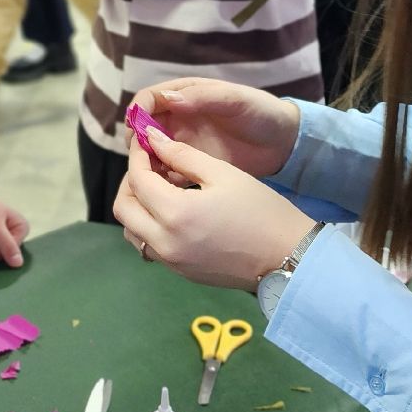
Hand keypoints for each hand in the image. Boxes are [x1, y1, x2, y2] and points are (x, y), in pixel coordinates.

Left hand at [115, 126, 315, 291]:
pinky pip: (149, 246)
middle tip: (150, 164)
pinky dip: (149, 225)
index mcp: (174, 214)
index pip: (137, 179)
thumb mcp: (222, 173)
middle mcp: (164, 242)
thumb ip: (182, 155)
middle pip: (124, 208)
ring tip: (159, 186)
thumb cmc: (259, 209)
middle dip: (130, 181)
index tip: (145, 139)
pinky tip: (171, 209)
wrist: (287, 257)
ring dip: (136, 205)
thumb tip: (152, 139)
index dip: (137, 155)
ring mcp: (170, 262)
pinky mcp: (180, 272)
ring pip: (132, 231)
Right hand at [128, 78, 300, 180]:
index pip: (150, 99)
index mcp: (186, 95)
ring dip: (146, 162)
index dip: (138, 112)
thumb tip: (169, 99)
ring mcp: (183, 142)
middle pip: (144, 127)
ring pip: (152, 151)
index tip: (137, 131)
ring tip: (149, 178)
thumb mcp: (235, 101)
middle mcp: (178, 117)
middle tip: (140, 160)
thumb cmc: (260, 113)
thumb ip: (204, 97)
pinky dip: (160, 179)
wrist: (282, 144)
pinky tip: (164, 191)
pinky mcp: (191, 165)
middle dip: (137, 141)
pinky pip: (167, 171)